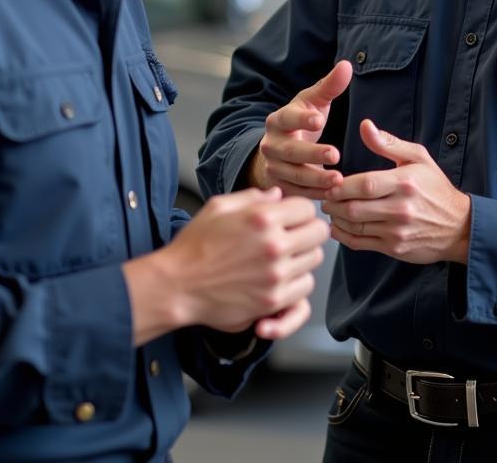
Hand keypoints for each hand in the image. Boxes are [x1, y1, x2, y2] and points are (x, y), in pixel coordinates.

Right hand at [126, 186, 329, 343]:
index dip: (299, 211)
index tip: (290, 217)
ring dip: (302, 256)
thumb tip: (277, 195)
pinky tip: (280, 277)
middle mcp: (274, 245)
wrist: (178, 285)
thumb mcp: (219, 207)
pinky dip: (296, 281)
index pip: (307, 208)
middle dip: (307, 231)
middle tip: (293, 235)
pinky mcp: (273, 300)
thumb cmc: (195, 244)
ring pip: (314, 260)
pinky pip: (305, 287)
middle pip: (318, 233)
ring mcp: (275, 275)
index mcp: (262, 217)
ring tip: (284, 257)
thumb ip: (252, 198)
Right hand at [247, 60, 351, 198]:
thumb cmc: (302, 122)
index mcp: (278, 120)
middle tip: (336, 154)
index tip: (320, 119)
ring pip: (294, 175)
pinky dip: (314, 194)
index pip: (288, 118)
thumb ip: (329, 86)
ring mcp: (274, 167)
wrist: (278, 152)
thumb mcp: (313, 103)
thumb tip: (346, 65)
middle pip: (290, 150)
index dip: (302, 119)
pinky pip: (297, 192)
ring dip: (316, 179)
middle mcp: (271, 144)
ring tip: (339, 180)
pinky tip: (332, 195)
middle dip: (312, 153)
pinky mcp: (280, 186)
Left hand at [323, 119, 470, 264]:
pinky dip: (343, 236)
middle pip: (355, 208)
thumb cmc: (436, 188)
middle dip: (334, 202)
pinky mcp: (394, 248)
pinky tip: (337, 226)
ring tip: (331, 207)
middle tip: (325, 195)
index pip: (365, 185)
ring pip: (355, 226)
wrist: (459, 227)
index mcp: (405, 183)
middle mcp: (401, 209)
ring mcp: (397, 231)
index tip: (330, 182)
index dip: (342, 185)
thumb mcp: (418, 158)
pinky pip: (360, 244)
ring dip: (336, 217)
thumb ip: (388, 143)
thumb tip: (365, 126)